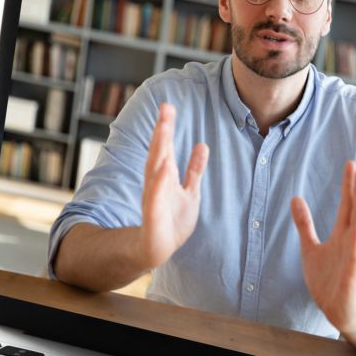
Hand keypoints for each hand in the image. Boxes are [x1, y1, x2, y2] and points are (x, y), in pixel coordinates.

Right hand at [135, 101, 208, 271]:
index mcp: (165, 176)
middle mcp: (156, 183)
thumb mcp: (190, 192)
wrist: (158, 248)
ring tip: (164, 129)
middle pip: (159, 152)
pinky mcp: (153, 215)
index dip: (166, 127)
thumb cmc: (172, 221)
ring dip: (159, 149)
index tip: (168, 106)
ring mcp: (153, 198)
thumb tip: (202, 145)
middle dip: (162, 130)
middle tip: (166, 108)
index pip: (165, 147)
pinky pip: (156, 197)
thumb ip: (194, 170)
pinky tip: (164, 167)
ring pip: (155, 169)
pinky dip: (159, 183)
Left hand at [291, 160, 355, 338]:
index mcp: (343, 235)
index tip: (352, 163)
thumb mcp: (310, 248)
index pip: (348, 205)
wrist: (337, 310)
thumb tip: (295, 197)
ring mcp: (354, 259)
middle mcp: (352, 243)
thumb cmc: (328, 280)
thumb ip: (304, 224)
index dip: (349, 185)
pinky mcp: (352, 277)